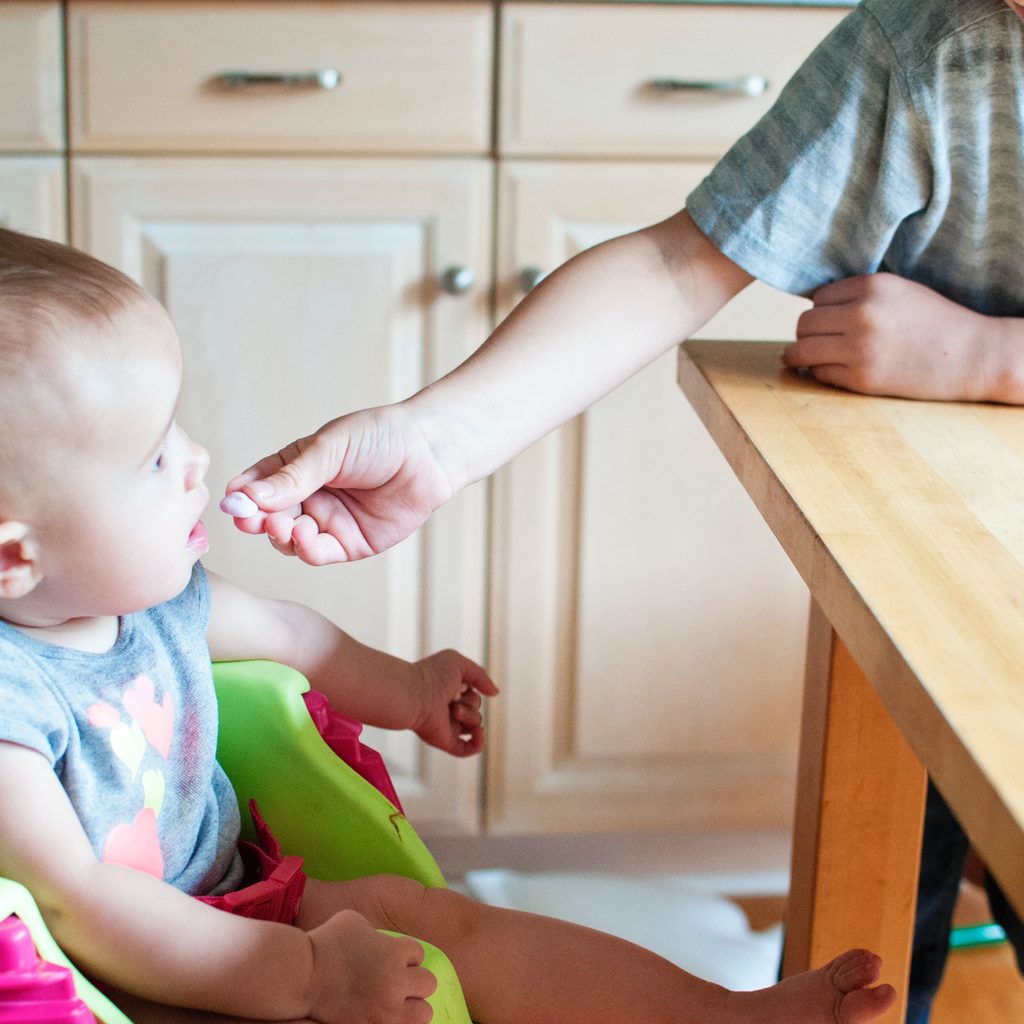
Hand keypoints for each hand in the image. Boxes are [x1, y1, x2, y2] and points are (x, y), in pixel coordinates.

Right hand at [223, 406, 455, 564]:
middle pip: (268, 516)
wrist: (428, 452)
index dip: (242, 495)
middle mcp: (308, 497)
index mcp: (297, 467)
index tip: (231, 502)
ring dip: (279, 535)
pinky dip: (305, 549)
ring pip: (288, 539)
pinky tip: (304, 535)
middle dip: (255, 520)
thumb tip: (246, 496)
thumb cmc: (379, 438)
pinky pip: (318, 553)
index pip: (257, 484)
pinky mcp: (350, 543)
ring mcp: (328, 522)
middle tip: (249, 520)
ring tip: (281, 524)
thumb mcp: (329, 450)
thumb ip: (291, 477)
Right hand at [307, 910, 434, 1023]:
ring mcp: (386, 1010)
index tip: (390, 957)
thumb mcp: (356, 921)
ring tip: (397, 1003)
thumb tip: (384, 942)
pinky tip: (384, 1014)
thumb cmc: (326, 942)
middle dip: (414, 981)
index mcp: (395, 952)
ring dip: (412, 1006)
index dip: (405, 955)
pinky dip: (396, 1021)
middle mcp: (396, 982)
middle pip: (428, 983)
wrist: (302, 975)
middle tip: (397, 981)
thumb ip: (378, 933)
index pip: (419, 954)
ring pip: (423, 1013)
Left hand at [412, 650, 498, 756]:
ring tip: (452, 709)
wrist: (415, 695)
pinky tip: (478, 733)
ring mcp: (449, 726)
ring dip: (469, 715)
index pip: (473, 692)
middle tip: (452, 697)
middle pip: (476, 708)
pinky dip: (478, 743)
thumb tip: (495, 693)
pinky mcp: (446, 741)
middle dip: (470, 702)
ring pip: (475, 725)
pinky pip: (468, 749)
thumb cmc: (432, 675)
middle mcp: (449, 709)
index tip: (458, 682)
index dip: (471, 687)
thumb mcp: (459, 663)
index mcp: (450, 692)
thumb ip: (481, 675)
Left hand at [782, 273, 1007, 401]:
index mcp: (872, 286)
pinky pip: (819, 374)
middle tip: (812, 341)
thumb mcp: (899, 292)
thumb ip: (860, 294)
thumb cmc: (934, 322)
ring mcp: (860, 348)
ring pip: (802, 350)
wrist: (971, 356)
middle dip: (806, 333)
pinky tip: (828, 372)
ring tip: (798, 359)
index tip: (826, 321)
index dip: (820, 311)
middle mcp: (862, 314)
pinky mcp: (861, 378)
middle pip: (804, 323)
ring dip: (798, 356)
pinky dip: (819, 374)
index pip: (818, 298)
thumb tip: (812, 305)